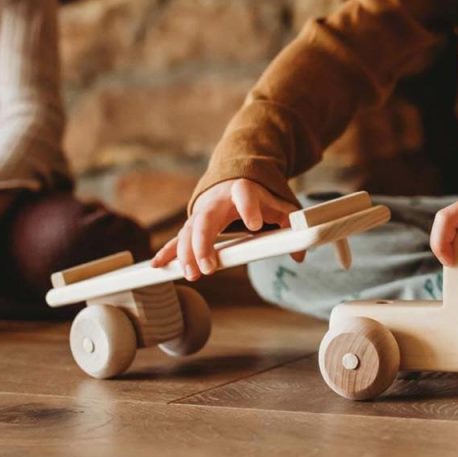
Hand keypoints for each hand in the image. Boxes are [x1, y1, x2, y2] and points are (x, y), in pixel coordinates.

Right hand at [151, 178, 298, 280]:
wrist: (232, 182)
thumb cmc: (256, 198)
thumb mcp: (276, 206)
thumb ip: (290, 224)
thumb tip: (300, 255)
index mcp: (242, 191)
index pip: (245, 195)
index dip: (249, 208)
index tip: (254, 225)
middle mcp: (217, 201)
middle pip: (206, 218)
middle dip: (204, 243)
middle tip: (209, 268)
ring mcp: (201, 213)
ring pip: (188, 232)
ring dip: (186, 254)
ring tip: (192, 274)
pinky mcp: (191, 226)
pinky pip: (177, 239)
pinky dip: (168, 253)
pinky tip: (158, 266)